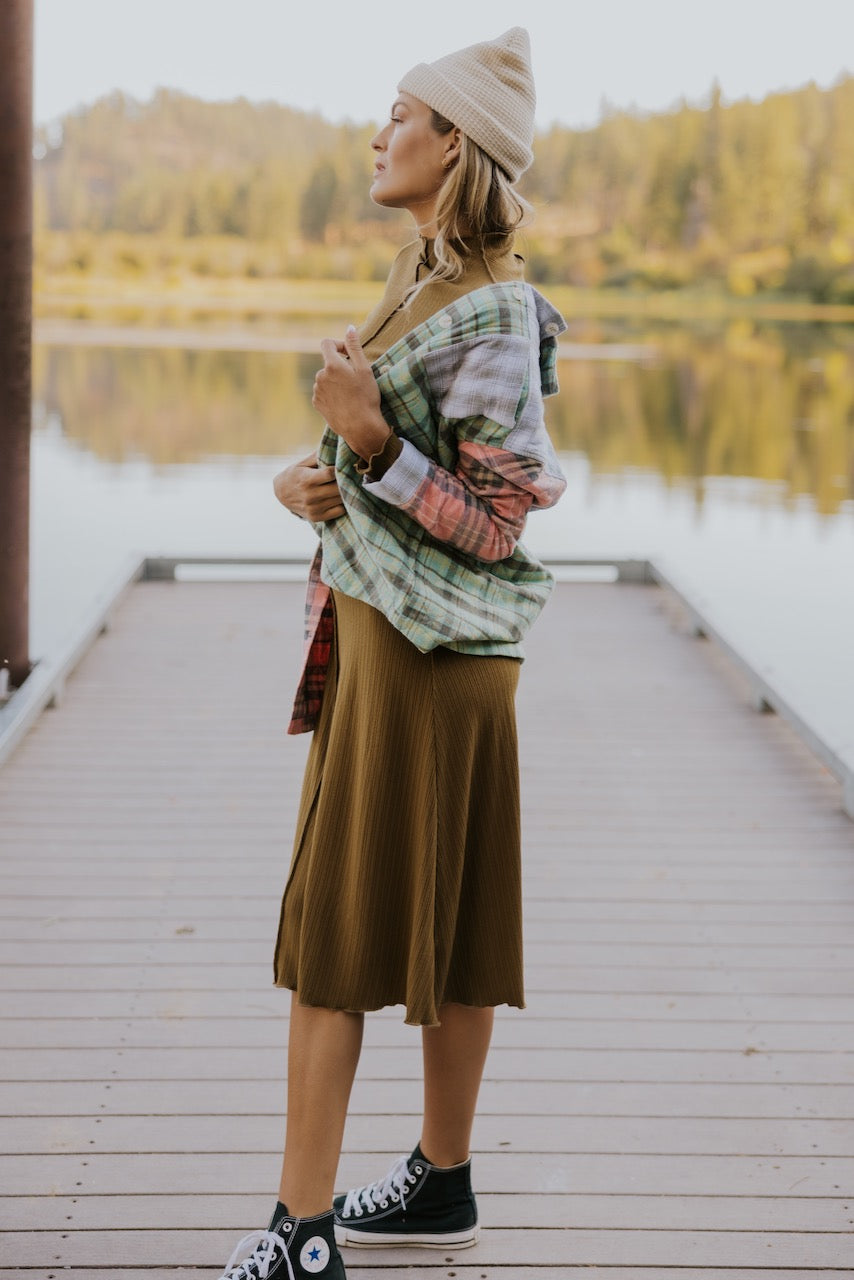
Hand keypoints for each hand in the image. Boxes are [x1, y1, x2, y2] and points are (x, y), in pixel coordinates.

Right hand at [272, 451, 344, 521]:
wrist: (281, 494)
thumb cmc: (294, 474)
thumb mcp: (302, 463)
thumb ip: (317, 456)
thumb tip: (333, 445)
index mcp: (307, 480)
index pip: (331, 474)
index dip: (340, 469)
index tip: (344, 465)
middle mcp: (310, 495)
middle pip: (338, 488)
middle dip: (346, 480)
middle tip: (352, 475)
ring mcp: (314, 508)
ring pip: (340, 499)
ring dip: (347, 492)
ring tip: (350, 484)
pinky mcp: (317, 517)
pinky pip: (339, 511)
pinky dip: (343, 503)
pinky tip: (341, 496)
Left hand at [312, 326, 389, 459]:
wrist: (361, 427)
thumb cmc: (366, 397)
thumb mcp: (365, 369)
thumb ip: (354, 347)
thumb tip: (349, 328)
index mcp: (332, 365)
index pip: (326, 343)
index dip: (338, 345)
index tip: (348, 353)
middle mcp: (320, 376)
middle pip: (328, 364)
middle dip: (340, 367)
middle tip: (356, 380)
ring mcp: (317, 390)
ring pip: (326, 378)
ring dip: (336, 381)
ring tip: (351, 394)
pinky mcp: (317, 403)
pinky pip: (323, 392)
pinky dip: (332, 393)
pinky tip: (344, 403)